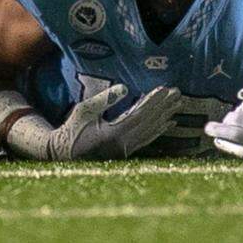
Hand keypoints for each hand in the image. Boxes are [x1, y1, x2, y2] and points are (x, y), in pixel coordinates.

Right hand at [49, 84, 181, 159]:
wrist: (65, 154)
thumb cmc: (72, 130)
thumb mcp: (84, 111)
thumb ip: (104, 99)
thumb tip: (125, 88)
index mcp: (114, 134)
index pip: (140, 115)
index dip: (153, 101)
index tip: (165, 89)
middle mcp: (124, 145)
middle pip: (150, 123)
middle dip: (164, 107)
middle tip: (178, 93)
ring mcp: (126, 151)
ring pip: (151, 132)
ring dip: (164, 116)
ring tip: (177, 105)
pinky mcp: (126, 153)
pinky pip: (147, 139)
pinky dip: (158, 129)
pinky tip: (166, 123)